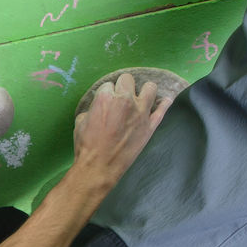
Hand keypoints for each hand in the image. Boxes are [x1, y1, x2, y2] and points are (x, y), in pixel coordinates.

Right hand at [71, 72, 171, 189]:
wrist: (99, 167)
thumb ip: (93, 108)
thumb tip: (99, 107)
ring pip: (150, 88)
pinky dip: (164, 103)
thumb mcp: (81, 121)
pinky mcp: (150, 125)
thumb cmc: (86, 146)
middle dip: (123, 87)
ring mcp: (140, 112)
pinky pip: (162, 109)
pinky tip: (165, 100)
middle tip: (120, 97)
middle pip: (127, 80)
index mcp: (105, 97)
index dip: (106, 93)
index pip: (108, 85)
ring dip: (144, 90)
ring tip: (141, 97)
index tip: (106, 100)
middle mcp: (125, 100)